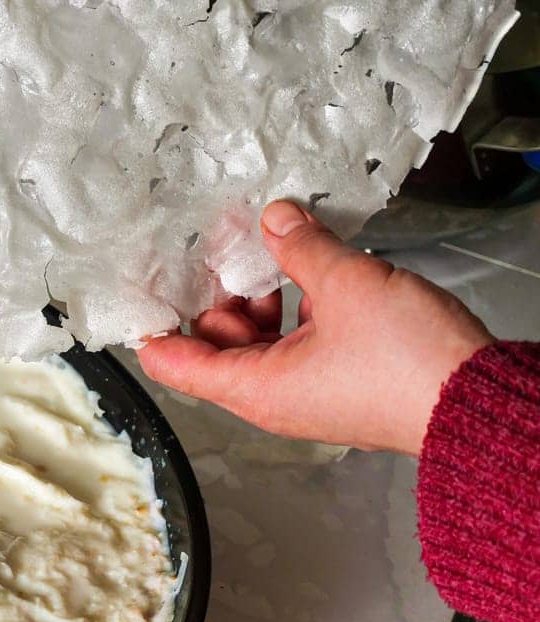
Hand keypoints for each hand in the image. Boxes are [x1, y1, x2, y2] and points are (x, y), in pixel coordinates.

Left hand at [137, 201, 494, 454]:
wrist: (481, 402)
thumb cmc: (413, 367)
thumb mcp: (346, 285)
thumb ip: (301, 247)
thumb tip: (275, 220)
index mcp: (253, 388)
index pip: (172, 360)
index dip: (152, 320)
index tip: (141, 284)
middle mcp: (272, 397)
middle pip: (214, 341)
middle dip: (218, 292)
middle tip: (224, 245)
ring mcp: (306, 390)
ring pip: (258, 337)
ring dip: (261, 294)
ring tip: (273, 249)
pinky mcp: (338, 380)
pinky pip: (297, 339)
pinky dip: (296, 306)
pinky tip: (313, 270)